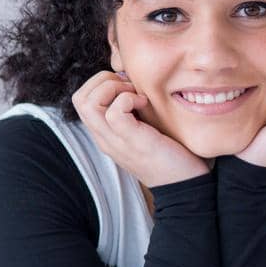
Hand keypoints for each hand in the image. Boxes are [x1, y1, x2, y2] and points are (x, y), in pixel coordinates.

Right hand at [72, 71, 209, 188]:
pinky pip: (114, 113)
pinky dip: (128, 99)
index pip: (81, 100)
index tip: (127, 86)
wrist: (185, 186)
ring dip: (113, 88)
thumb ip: (133, 111)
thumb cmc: (171, 154)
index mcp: (105, 134)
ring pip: (88, 103)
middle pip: (79, 99)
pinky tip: (145, 103)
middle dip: (103, 80)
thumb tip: (133, 82)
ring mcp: (115, 141)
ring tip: (135, 95)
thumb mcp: (144, 129)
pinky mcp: (132, 142)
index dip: (100, 83)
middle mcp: (104, 138)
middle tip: (130, 87)